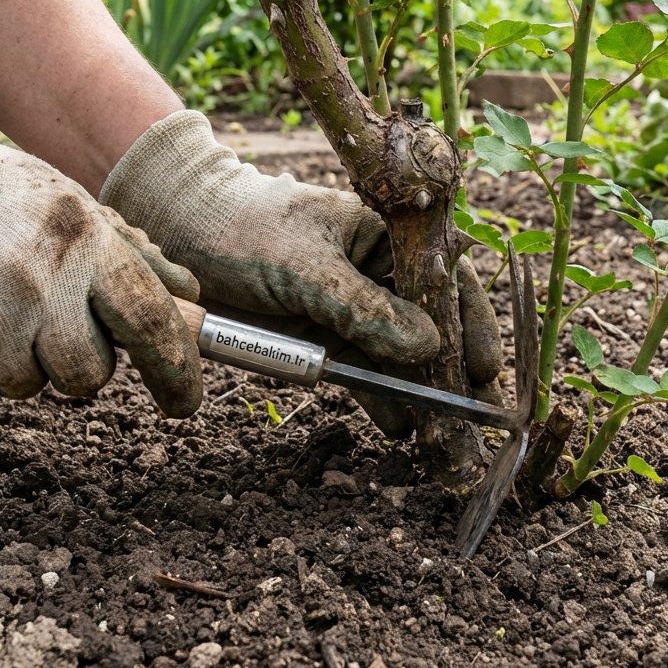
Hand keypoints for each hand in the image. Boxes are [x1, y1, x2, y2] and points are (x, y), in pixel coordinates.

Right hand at [0, 115, 201, 415]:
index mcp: (83, 241)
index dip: (176, 368)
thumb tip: (190, 299)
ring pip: (29, 384)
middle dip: (81, 362)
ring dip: (22, 357)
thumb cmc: (1, 197)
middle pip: (88, 374)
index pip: (148, 319)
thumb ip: (133, 254)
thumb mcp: (74, 207)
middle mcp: (37, 280)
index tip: (186, 402)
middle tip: (54, 321)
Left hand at [101, 111, 502, 434]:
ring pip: (399, 355)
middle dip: (452, 371)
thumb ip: (363, 309)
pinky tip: (397, 427)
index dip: (471, 323)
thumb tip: (428, 348)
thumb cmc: (246, 229)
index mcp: (386, 236)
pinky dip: (379, 398)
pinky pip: (362, 371)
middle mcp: (379, 272)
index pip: (444, 280)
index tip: (486, 368)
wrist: (181, 235)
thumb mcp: (306, 267)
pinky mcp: (327, 337)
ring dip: (419, 394)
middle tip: (475, 419)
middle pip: (431, 325)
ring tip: (441, 439)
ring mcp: (354, 308)